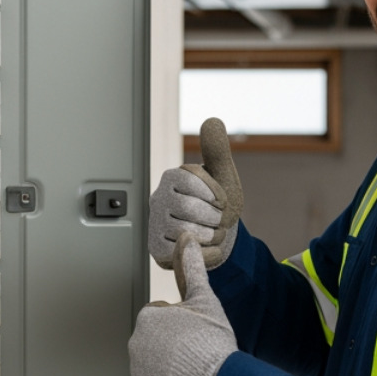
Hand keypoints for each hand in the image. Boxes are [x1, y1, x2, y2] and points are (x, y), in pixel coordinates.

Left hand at [129, 233, 237, 375]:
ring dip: (171, 366)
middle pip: (158, 342)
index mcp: (148, 317)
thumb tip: (186, 238)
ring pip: (157, 365)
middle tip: (196, 350)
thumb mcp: (205, 298)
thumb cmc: (212, 338)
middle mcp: (135, 343)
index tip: (196, 332)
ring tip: (193, 368)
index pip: (163, 317)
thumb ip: (192, 268)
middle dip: (174, 345)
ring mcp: (138, 371)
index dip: (183, 324)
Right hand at [148, 117, 243, 269]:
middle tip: (218, 221)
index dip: (215, 195)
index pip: (193, 181)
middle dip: (215, 218)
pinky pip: (187, 254)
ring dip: (213, 237)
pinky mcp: (157, 251)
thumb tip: (212, 120)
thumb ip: (217, 150)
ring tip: (211, 233)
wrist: (216, 236)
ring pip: (189, 234)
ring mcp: (155, 226)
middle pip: (190, 209)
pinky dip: (209, 254)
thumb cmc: (217, 204)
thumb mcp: (222, 175)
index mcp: (172, 177)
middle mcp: (158, 199)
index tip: (221, 201)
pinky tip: (208, 248)